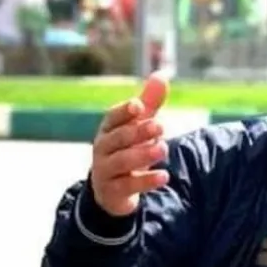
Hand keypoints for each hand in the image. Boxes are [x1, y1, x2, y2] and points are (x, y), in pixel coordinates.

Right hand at [90, 70, 170, 217]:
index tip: (139, 106)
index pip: (112, 118)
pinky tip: (164, 176)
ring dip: (143, 154)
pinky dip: (146, 181)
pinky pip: (128, 185)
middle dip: (138, 131)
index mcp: (108, 130)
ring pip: (122, 161)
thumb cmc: (127, 150)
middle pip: (118, 138)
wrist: (111, 191)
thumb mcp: (138, 128)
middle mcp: (102, 148)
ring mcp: (105, 171)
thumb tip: (162, 74)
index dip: (124, 112)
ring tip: (163, 149)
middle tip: (160, 126)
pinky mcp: (113, 192)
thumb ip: (150, 104)